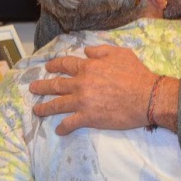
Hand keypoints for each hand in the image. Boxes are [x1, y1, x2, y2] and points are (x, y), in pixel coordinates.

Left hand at [29, 45, 157, 134]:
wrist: (147, 97)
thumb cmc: (136, 74)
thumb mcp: (120, 53)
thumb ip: (101, 50)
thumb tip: (86, 52)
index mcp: (88, 67)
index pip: (66, 64)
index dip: (55, 65)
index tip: (48, 68)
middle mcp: (81, 83)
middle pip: (56, 84)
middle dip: (42, 86)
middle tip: (33, 88)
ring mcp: (82, 102)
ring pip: (57, 104)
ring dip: (45, 107)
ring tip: (36, 110)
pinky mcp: (88, 118)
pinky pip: (70, 123)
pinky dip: (62, 127)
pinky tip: (58, 130)